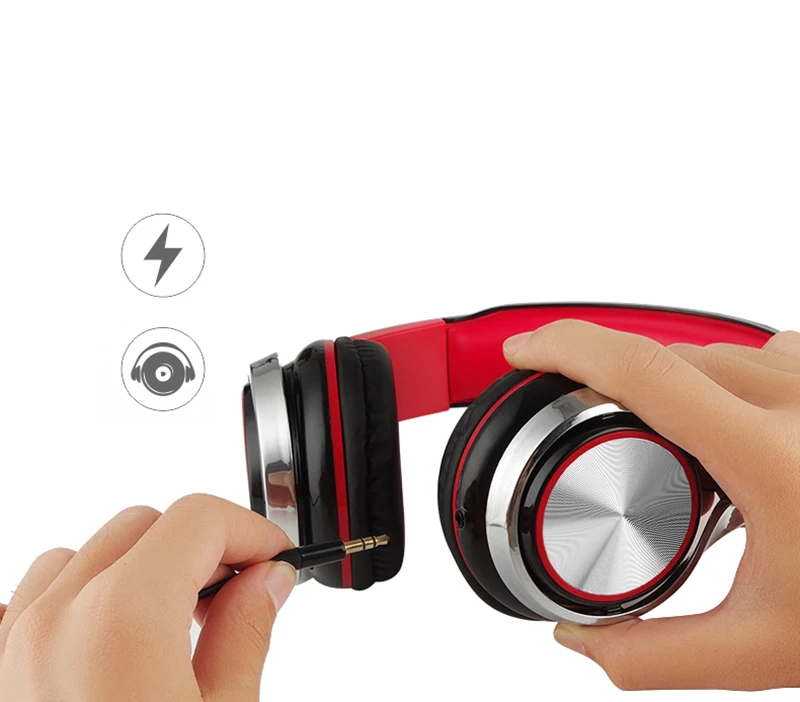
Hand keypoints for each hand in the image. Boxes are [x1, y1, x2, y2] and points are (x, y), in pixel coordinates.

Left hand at [0, 494, 295, 700]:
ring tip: (178, 616)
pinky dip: (80, 595)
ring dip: (140, 566)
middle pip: (145, 524)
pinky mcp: (0, 672)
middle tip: (240, 590)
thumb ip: (246, 633)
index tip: (274, 557)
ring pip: (87, 552)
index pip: (198, 519)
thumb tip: (266, 581)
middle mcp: (57, 621)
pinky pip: (34, 596)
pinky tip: (112, 632)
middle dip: (202, 546)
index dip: (251, 530)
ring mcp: (16, 646)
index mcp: (121, 620)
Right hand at [503, 322, 799, 690]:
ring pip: (706, 351)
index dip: (564, 346)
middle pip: (663, 358)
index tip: (522, 351)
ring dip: (666, 384)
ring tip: (678, 450)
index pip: (641, 370)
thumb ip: (651, 656)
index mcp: (771, 457)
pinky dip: (718, 379)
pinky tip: (730, 424)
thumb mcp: (762, 650)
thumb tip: (576, 639)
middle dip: (609, 385)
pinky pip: (753, 351)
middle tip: (599, 436)